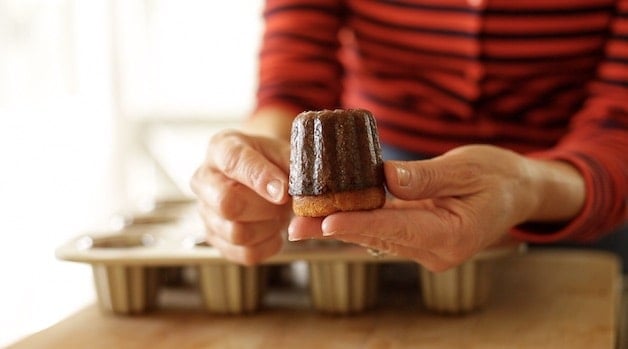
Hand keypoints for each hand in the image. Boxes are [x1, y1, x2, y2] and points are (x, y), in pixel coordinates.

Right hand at [190, 129, 291, 264]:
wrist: (263, 176)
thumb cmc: (271, 162)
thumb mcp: (284, 152)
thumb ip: (290, 167)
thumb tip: (291, 192)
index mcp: (221, 149)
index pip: (234, 162)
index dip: (260, 178)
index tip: (283, 191)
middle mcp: (205, 179)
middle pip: (227, 204)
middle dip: (265, 208)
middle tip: (283, 202)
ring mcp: (206, 212)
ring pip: (237, 233)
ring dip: (268, 227)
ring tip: (278, 213)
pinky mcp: (215, 239)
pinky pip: (246, 253)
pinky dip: (268, 244)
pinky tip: (272, 228)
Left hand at [288, 145, 582, 270]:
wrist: (518, 192)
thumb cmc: (499, 176)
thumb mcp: (467, 168)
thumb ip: (426, 177)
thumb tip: (386, 179)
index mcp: (452, 235)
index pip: (396, 228)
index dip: (359, 223)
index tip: (326, 220)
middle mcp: (436, 250)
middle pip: (377, 236)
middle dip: (335, 228)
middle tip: (296, 225)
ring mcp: (427, 248)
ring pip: (376, 236)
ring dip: (340, 226)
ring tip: (301, 221)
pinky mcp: (420, 239)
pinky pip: (385, 230)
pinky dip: (358, 220)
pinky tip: (329, 213)